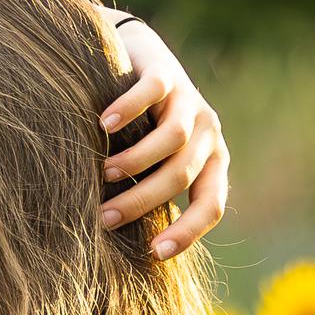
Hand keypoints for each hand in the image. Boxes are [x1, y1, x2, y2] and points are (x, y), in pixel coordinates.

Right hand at [97, 17, 230, 259]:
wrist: (138, 60)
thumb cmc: (142, 128)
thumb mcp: (155, 165)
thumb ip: (154, 192)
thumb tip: (130, 249)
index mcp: (212, 162)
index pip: (211, 205)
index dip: (186, 233)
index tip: (153, 254)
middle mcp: (208, 132)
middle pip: (181, 174)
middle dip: (141, 201)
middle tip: (105, 218)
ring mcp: (189, 99)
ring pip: (173, 139)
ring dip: (136, 161)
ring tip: (104, 173)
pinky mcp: (165, 70)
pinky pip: (152, 92)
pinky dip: (128, 110)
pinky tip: (102, 125)